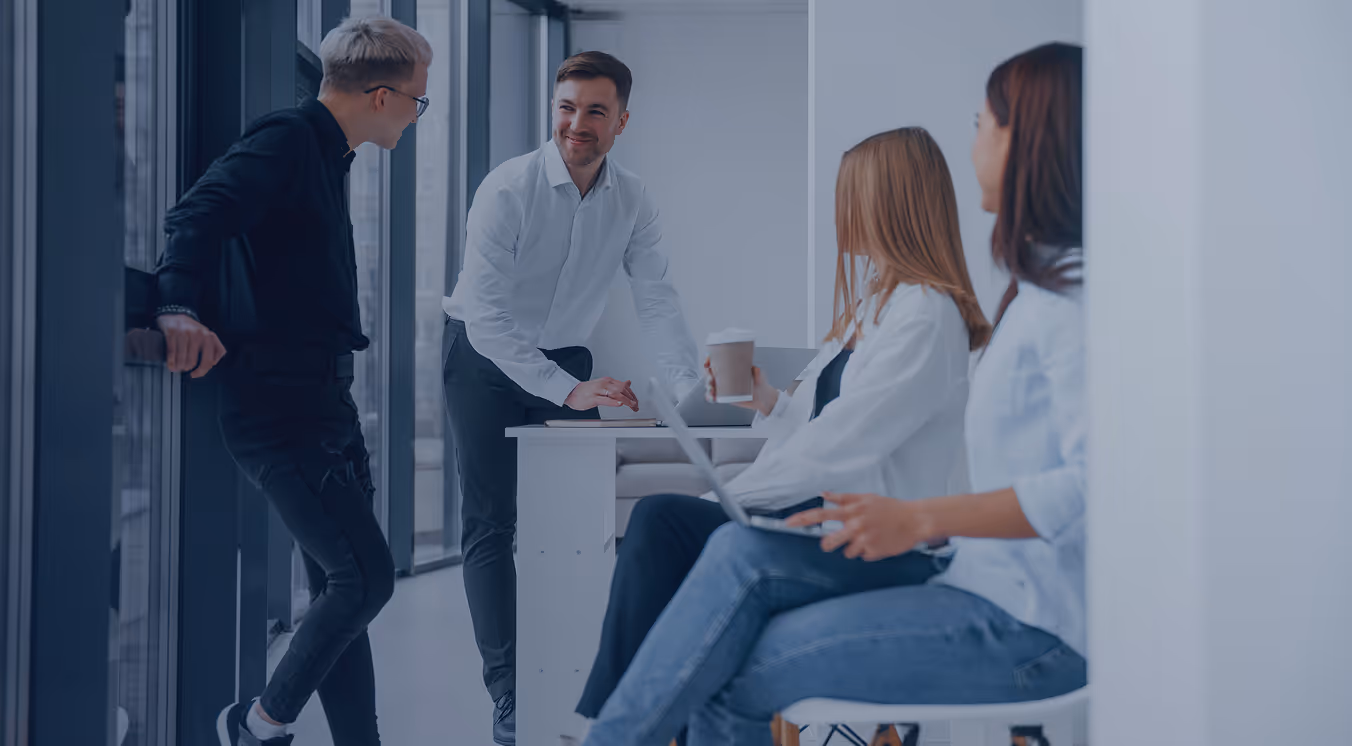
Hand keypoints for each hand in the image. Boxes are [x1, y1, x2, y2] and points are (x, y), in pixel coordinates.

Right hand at [156, 313, 226, 377]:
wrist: (175, 316)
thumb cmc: (192, 330)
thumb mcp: (206, 336)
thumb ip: (215, 348)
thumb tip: (214, 363)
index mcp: (208, 336)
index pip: (209, 359)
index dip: (203, 370)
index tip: (196, 373)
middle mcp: (197, 333)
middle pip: (193, 360)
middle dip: (188, 368)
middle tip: (184, 369)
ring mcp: (184, 332)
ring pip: (182, 356)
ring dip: (179, 365)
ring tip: (177, 368)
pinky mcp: (172, 331)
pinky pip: (172, 351)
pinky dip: (171, 360)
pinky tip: (171, 364)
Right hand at [566, 377, 639, 411]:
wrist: (570, 392)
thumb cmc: (585, 391)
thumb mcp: (602, 386)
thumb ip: (615, 386)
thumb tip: (628, 383)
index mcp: (607, 381)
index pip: (624, 386)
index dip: (632, 394)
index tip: (636, 401)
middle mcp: (604, 384)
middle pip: (622, 389)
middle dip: (631, 398)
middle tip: (636, 406)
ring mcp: (598, 390)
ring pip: (616, 393)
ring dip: (626, 400)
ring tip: (632, 405)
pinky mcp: (592, 398)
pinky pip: (605, 399)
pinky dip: (613, 401)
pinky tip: (619, 404)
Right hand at [704, 358, 777, 415]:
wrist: (763, 398)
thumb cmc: (760, 383)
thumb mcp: (760, 375)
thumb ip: (757, 372)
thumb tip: (755, 369)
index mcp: (731, 369)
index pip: (716, 363)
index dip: (709, 362)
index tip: (707, 362)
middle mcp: (725, 377)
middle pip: (710, 375)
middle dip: (707, 376)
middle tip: (711, 379)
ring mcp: (724, 387)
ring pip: (711, 386)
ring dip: (708, 388)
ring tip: (712, 390)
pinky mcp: (725, 397)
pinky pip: (714, 397)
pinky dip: (710, 397)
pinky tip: (711, 398)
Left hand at [785, 492, 938, 560]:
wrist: (915, 520)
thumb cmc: (890, 508)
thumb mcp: (866, 498)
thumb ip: (844, 498)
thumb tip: (823, 494)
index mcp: (852, 511)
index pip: (820, 515)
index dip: (802, 519)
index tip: (787, 523)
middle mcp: (855, 526)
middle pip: (829, 542)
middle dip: (829, 545)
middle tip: (837, 542)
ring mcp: (864, 540)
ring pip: (847, 552)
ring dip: (854, 548)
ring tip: (869, 537)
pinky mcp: (874, 552)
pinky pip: (863, 556)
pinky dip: (868, 551)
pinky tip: (879, 542)